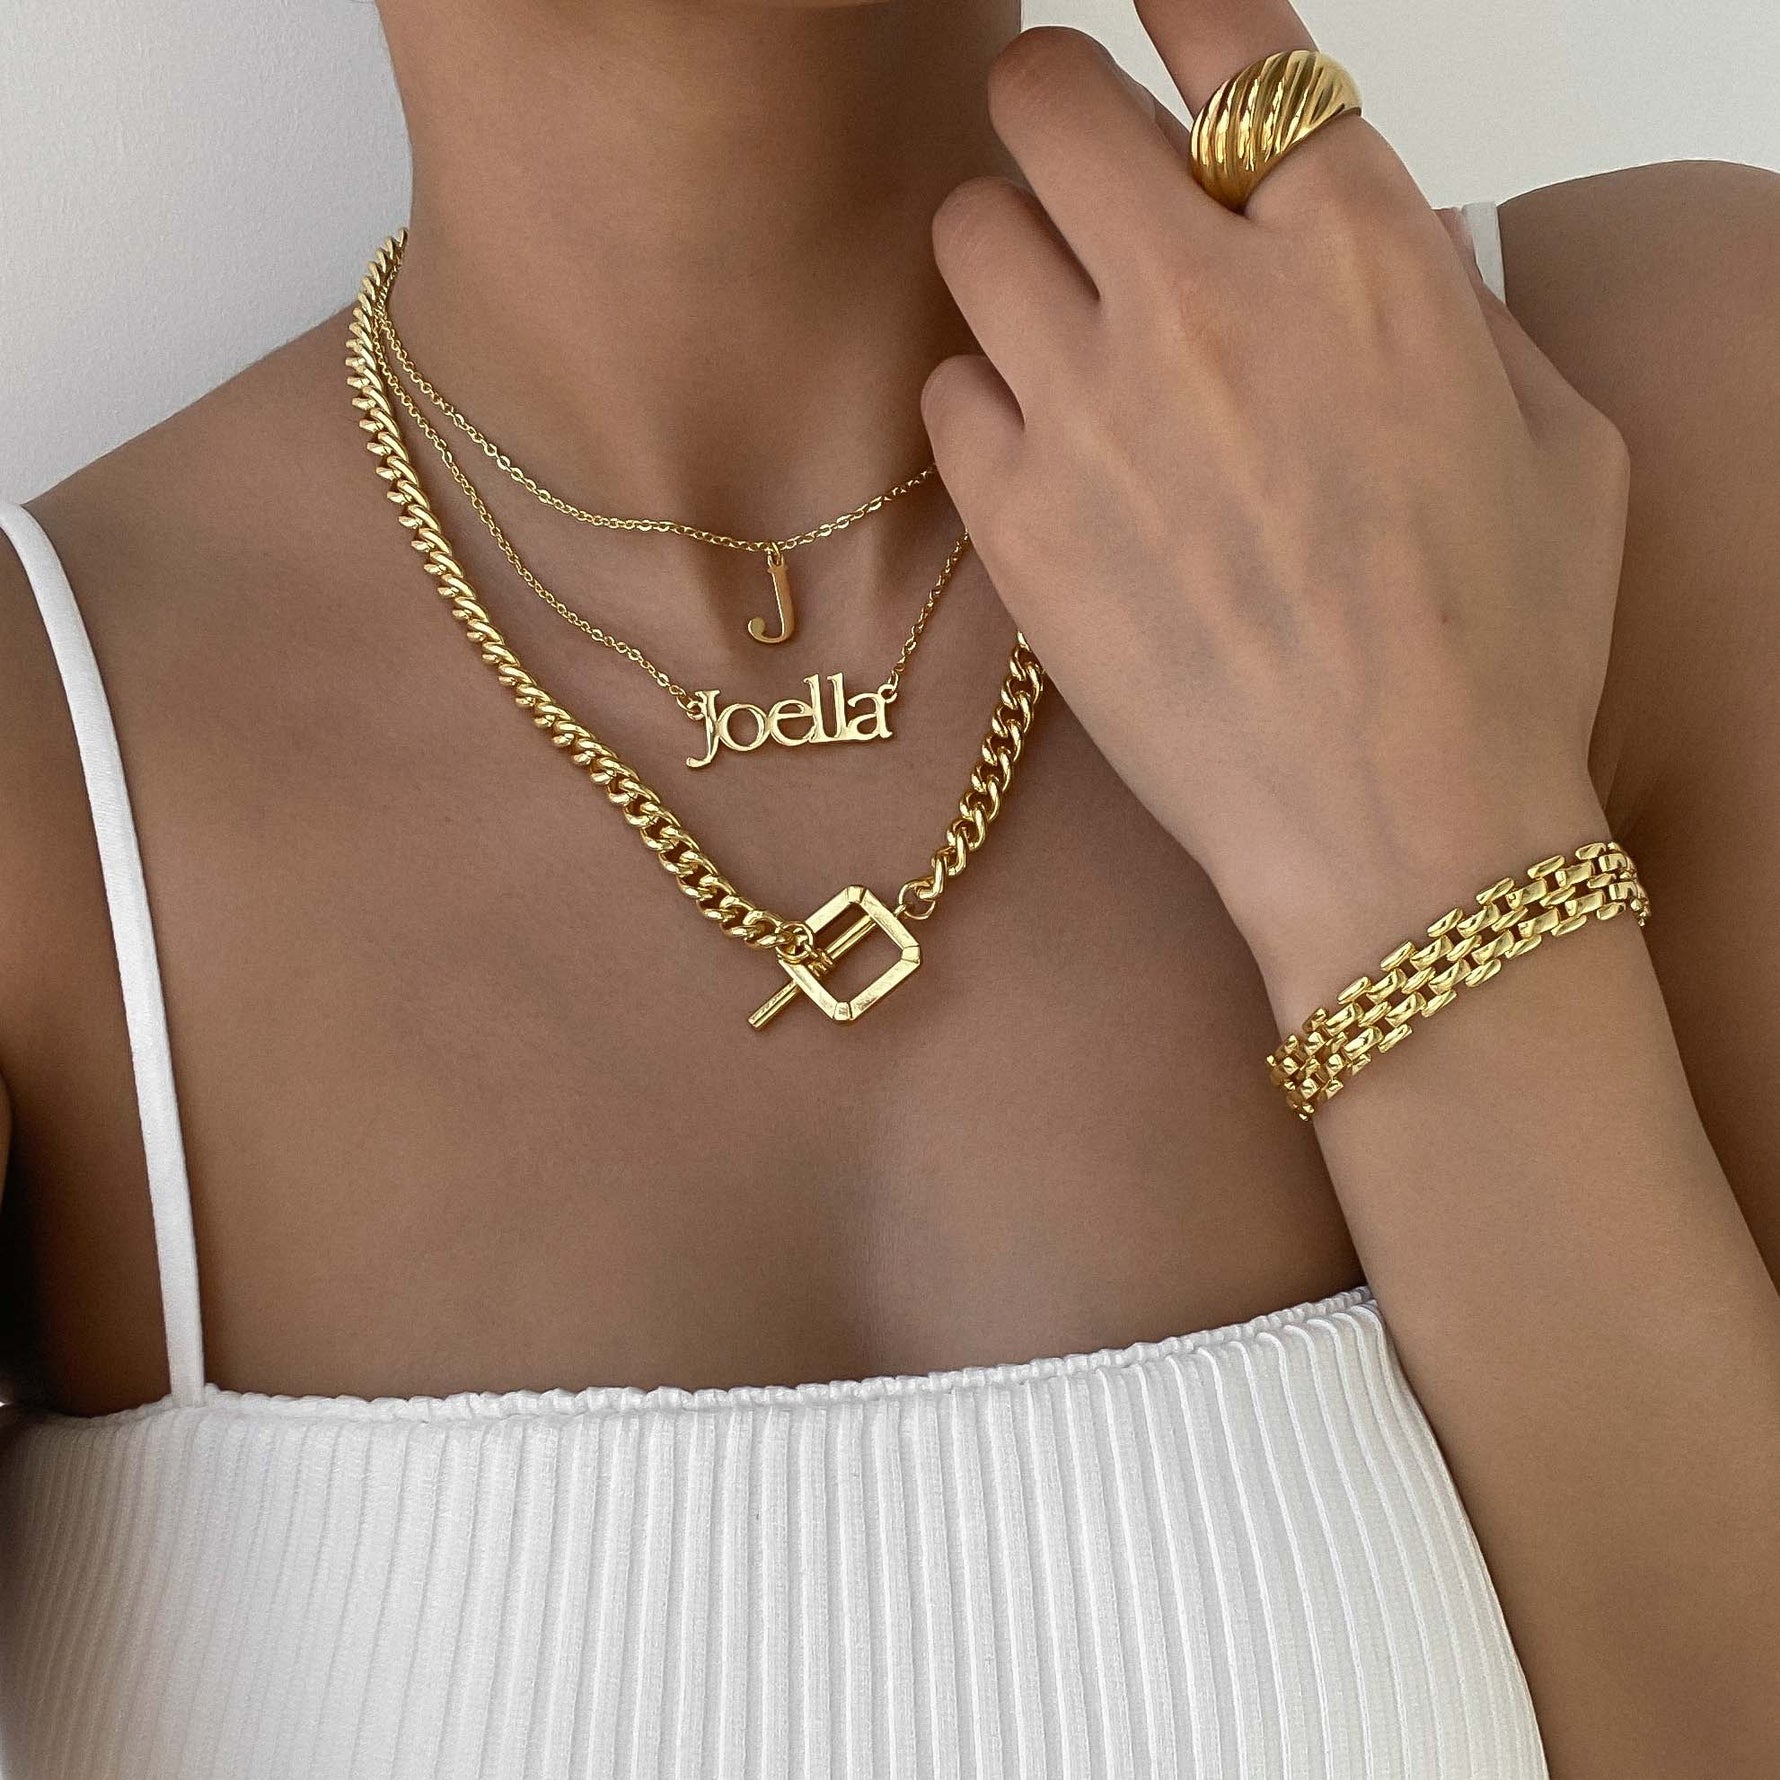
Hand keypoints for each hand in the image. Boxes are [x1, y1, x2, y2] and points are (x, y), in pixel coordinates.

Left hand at [921, 0, 1630, 1001]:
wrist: (1396, 831)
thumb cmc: (1497, 647)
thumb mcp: (1548, 437)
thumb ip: (1447, 304)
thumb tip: (1368, 237)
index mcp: (1361, 251)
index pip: (1228, 35)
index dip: (1171, 5)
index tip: (1149, 16)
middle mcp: (1208, 300)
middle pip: (1047, 99)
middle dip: (1055, 108)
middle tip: (1075, 162)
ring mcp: (1094, 409)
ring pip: (969, 230)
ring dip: (1009, 249)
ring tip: (1058, 317)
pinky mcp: (1018, 521)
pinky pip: (946, 391)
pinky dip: (985, 398)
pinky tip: (1045, 447)